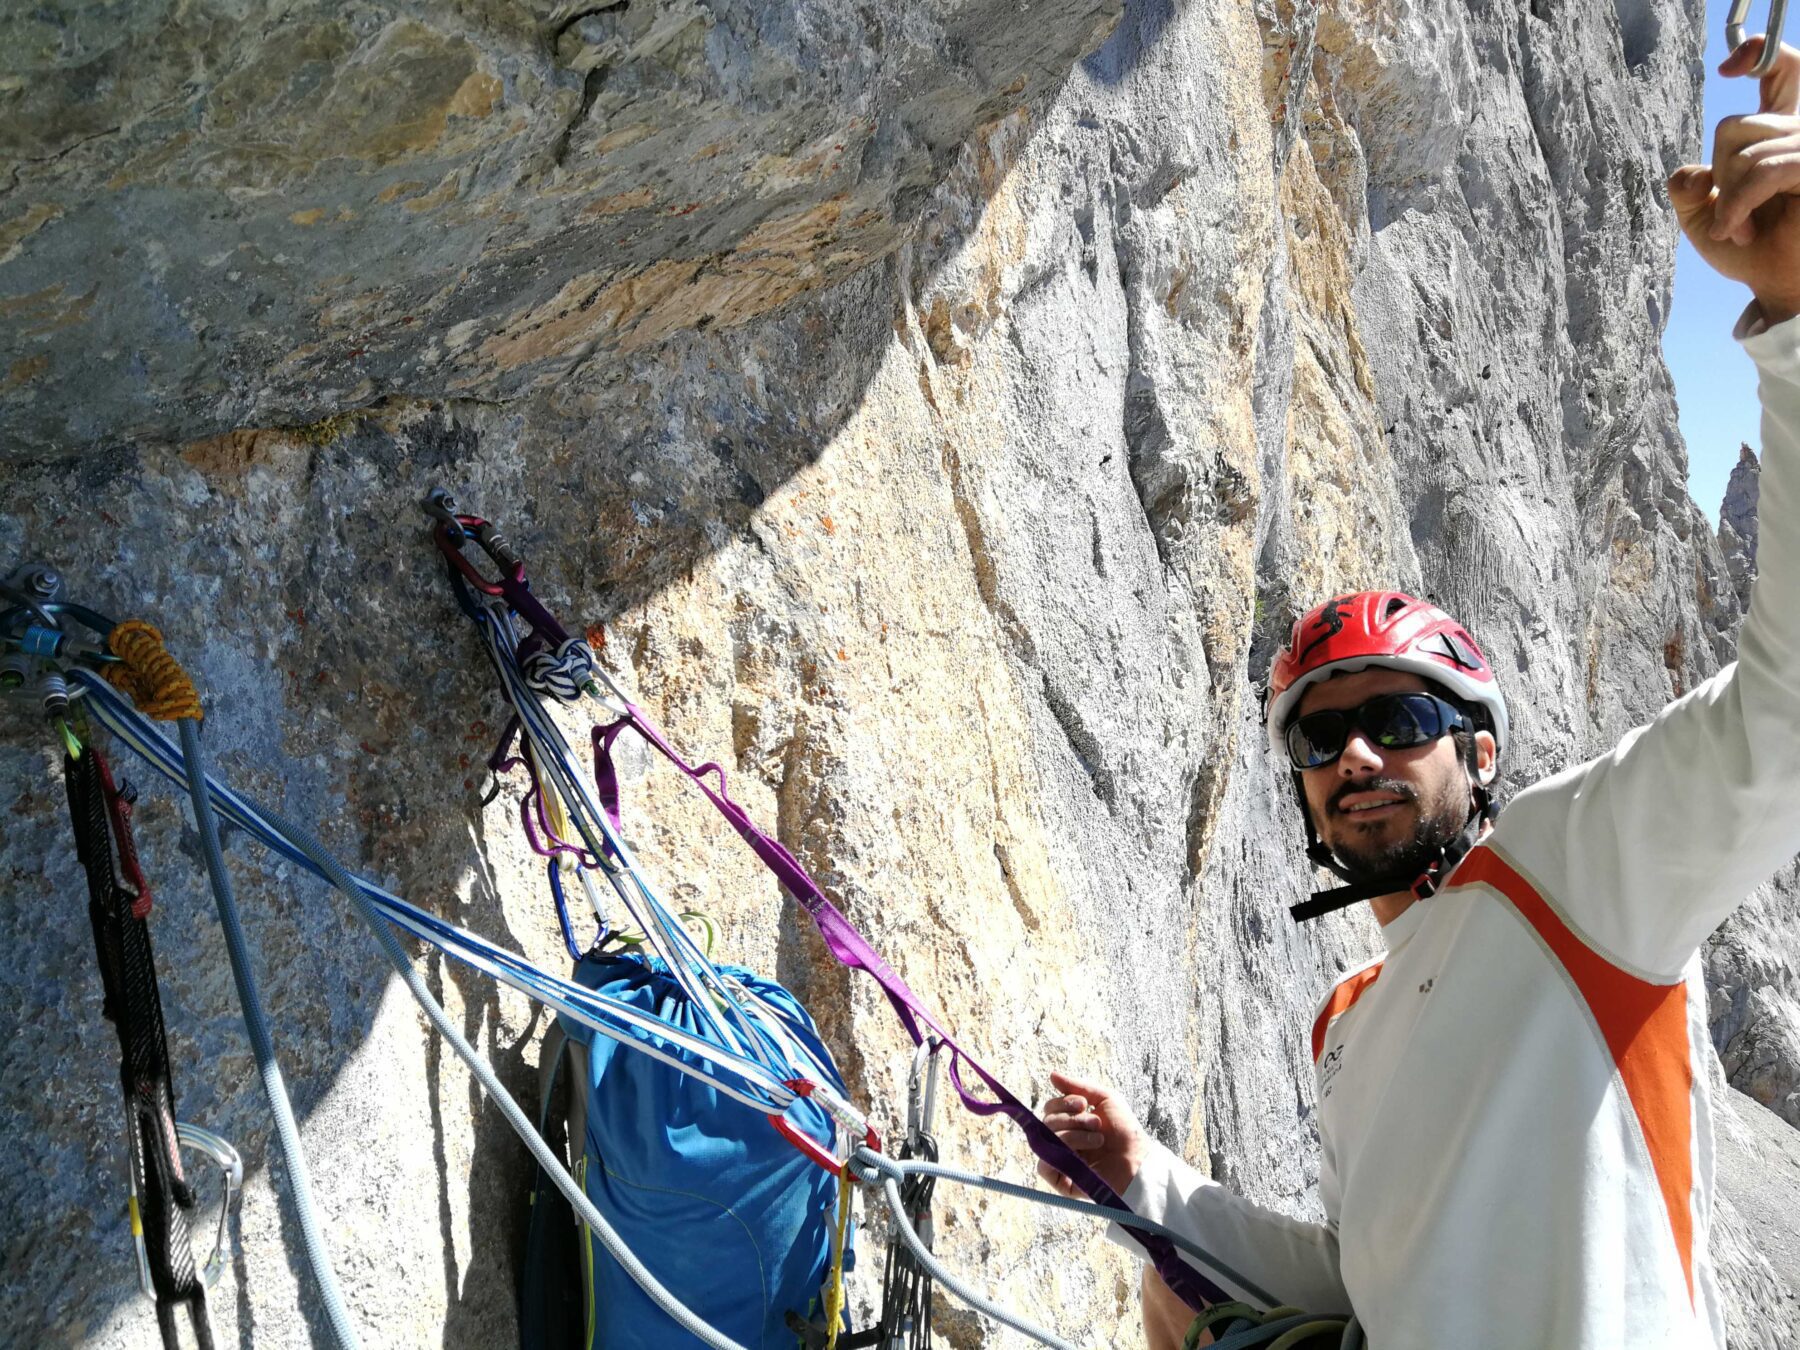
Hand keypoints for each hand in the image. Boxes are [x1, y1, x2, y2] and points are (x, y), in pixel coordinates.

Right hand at [1036, 1070, 1146, 1198]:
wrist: (1138, 1159)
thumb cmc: (1125, 1130)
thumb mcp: (1104, 1099)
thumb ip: (1077, 1086)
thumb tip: (1052, 1075)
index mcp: (1070, 1123)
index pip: (1049, 1109)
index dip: (1061, 1103)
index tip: (1082, 1103)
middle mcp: (1062, 1141)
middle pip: (1046, 1123)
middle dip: (1072, 1119)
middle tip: (1096, 1124)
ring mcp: (1061, 1161)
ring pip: (1046, 1141)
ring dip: (1073, 1135)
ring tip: (1098, 1139)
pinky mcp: (1063, 1182)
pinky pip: (1043, 1167)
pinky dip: (1056, 1156)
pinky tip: (1078, 1154)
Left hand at [1669, 36, 1799, 322]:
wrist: (1777, 287)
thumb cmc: (1748, 249)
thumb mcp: (1703, 215)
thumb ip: (1688, 186)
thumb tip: (1692, 173)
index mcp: (1779, 133)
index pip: (1783, 69)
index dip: (1760, 54)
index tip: (1728, 68)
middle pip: (1735, 126)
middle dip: (1718, 176)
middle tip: (1725, 217)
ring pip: (1744, 148)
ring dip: (1727, 199)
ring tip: (1735, 231)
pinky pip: (1765, 168)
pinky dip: (1737, 202)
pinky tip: (1732, 230)